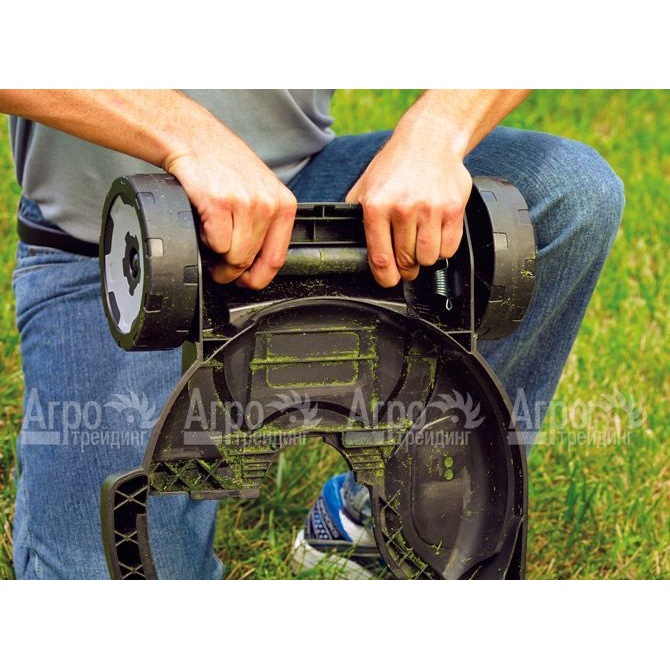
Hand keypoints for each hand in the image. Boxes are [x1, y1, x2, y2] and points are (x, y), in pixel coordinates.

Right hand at [165, 128, 296, 289]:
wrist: (194, 138)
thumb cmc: (223, 166)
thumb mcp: (259, 191)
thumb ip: (265, 224)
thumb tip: (255, 265)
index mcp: (284, 204)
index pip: (276, 259)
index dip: (256, 278)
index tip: (244, 281)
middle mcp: (269, 204)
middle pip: (249, 260)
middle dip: (230, 270)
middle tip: (217, 264)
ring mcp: (246, 203)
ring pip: (233, 256)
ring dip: (216, 255)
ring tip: (210, 237)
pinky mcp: (219, 203)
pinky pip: (215, 245)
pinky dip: (204, 240)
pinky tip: (203, 223)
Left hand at [346, 130, 471, 286]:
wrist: (429, 140)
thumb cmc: (395, 166)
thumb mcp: (364, 188)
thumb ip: (357, 217)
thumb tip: (353, 248)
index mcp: (377, 206)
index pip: (381, 258)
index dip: (385, 277)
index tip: (388, 280)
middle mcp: (403, 208)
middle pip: (407, 262)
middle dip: (406, 268)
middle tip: (405, 262)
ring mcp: (430, 209)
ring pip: (429, 259)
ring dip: (424, 258)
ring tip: (419, 244)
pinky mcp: (453, 209)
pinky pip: (449, 248)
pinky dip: (443, 249)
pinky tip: (435, 235)